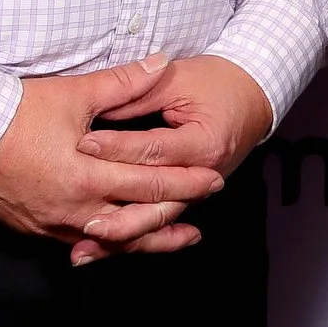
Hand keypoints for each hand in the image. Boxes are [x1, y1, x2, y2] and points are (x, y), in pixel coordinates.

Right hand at [0, 57, 225, 266]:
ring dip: (150, 237)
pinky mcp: (35, 230)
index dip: (185, 181)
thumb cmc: (13, 113)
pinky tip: (123, 241)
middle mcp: (74, 210)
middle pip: (137, 217)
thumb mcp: (73, 93)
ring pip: (113, 239)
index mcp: (86, 178)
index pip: (149, 183)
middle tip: (208, 197)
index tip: (213, 176)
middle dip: (177, 208)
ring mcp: (53, 225)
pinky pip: (83, 243)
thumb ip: (122, 82)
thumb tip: (161, 62)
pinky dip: (110, 243)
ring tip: (180, 235)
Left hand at [73, 55, 273, 261]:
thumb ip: (140, 94)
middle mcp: (203, 176)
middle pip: (155, 199)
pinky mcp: (185, 198)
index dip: (116, 147)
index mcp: (204, 144)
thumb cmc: (216, 82)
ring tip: (84, 245)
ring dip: (120, 236)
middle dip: (114, 205)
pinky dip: (129, 238)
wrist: (251, 96)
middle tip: (76, 202)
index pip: (154, 151)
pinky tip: (101, 248)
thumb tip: (101, 107)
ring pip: (155, 221)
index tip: (82, 144)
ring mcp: (196, 193)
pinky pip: (155, 223)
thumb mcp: (179, 79)